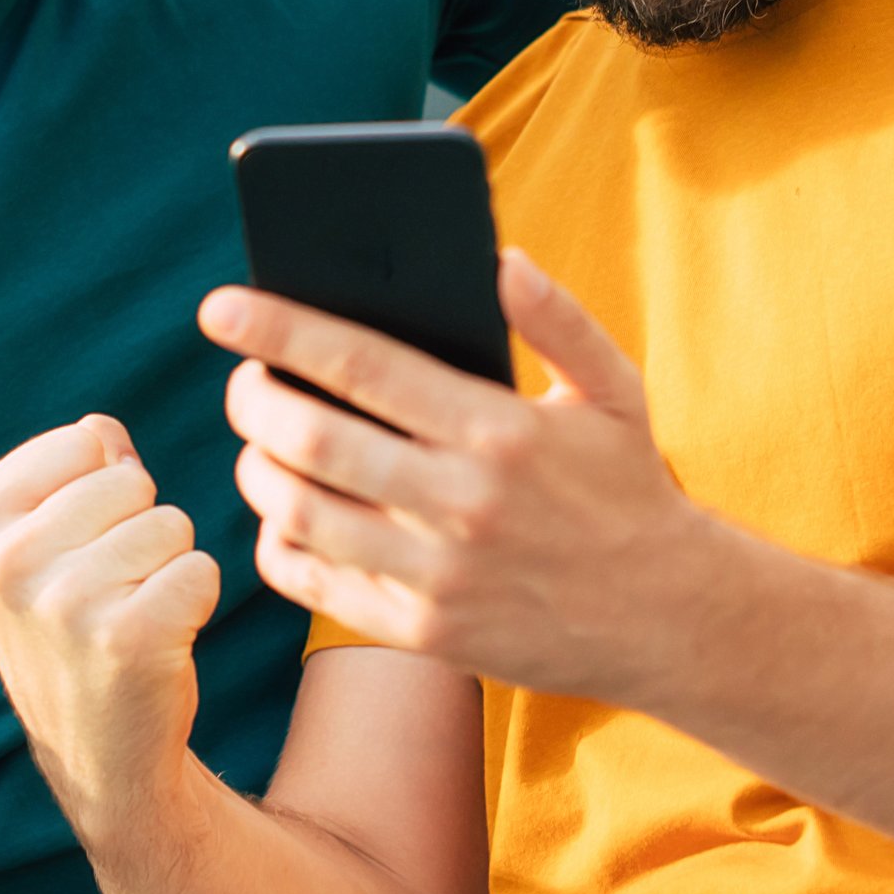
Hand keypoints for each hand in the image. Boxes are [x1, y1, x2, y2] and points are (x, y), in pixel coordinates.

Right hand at [0, 417, 223, 829]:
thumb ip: (70, 471)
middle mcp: (5, 565)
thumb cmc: (76, 630)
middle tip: (106, 596)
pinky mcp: (129, 638)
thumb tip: (103, 433)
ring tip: (127, 619)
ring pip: (170, 523)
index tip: (72, 555)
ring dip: (165, 568)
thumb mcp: (40, 546)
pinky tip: (157, 644)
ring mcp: (63, 603)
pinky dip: (195, 602)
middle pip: (130, 480)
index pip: (82, 441)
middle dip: (136, 530)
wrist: (99, 756)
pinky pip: (201, 569)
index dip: (99, 492)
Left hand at [199, 254, 727, 703]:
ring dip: (258, 469)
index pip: (363, 366)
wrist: (671, 621)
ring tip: (260, 443)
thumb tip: (499, 259)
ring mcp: (439, 576)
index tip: (221, 307)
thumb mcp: (614, 391)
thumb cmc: (630, 489)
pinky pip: (314, 583)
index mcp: (500, 431)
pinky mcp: (424, 633)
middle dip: (252, 400)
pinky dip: (278, 542)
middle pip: (312, 439)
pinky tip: (284, 514)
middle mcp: (462, 504)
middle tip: (242, 382)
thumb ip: (557, 318)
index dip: (280, 330)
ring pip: (300, 512)